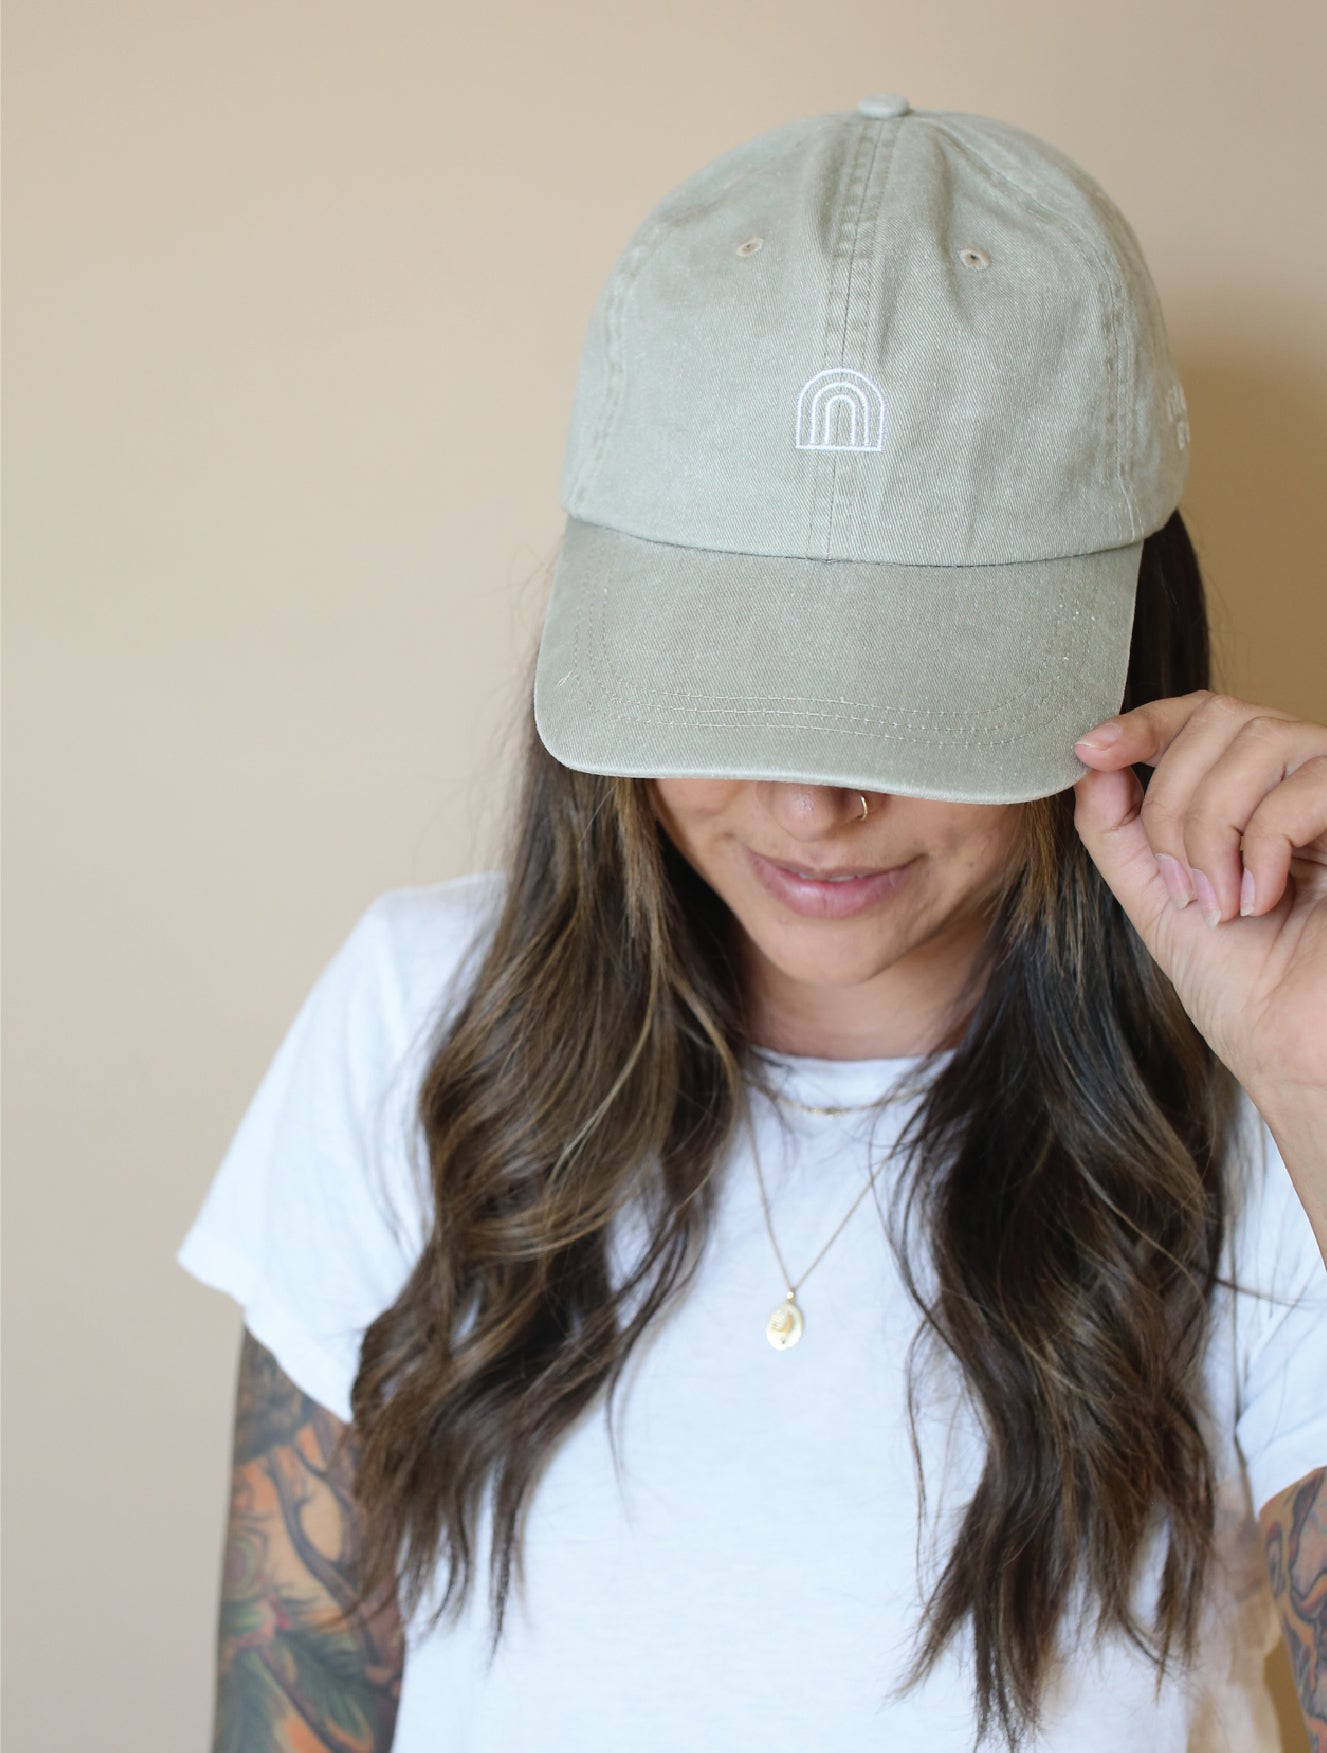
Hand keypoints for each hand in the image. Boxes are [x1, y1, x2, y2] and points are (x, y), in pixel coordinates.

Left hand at [1070, 690, 1326, 1116]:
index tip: (1090, 749)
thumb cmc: (1245, 992)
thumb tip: (1091, 756)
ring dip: (1213, 827)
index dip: (1146, 720)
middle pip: (1223, 719)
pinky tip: (1264, 899)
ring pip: (1261, 740)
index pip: (1205, 715)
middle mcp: (1309, 782)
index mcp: (1260, 795)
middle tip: (1181, 885)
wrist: (1300, 1059)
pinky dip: (1266, 842)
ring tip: (1221, 902)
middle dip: (1174, 801)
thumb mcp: (1158, 899)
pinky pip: (1310, 785)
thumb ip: (1119, 829)